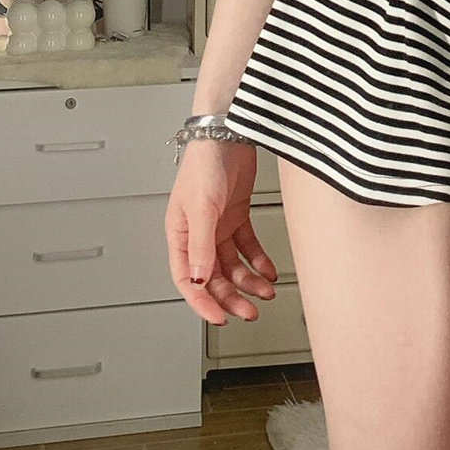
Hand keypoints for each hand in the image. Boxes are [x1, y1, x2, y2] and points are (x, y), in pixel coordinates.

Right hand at [165, 138, 279, 325]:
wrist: (228, 131)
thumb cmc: (205, 163)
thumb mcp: (202, 207)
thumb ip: (201, 245)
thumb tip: (199, 281)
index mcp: (180, 235)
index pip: (187, 281)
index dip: (202, 303)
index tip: (220, 319)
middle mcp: (198, 234)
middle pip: (213, 277)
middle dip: (231, 297)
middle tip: (250, 312)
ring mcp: (218, 225)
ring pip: (232, 265)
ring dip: (248, 281)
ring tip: (266, 292)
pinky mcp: (236, 215)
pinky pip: (247, 246)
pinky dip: (258, 260)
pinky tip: (269, 270)